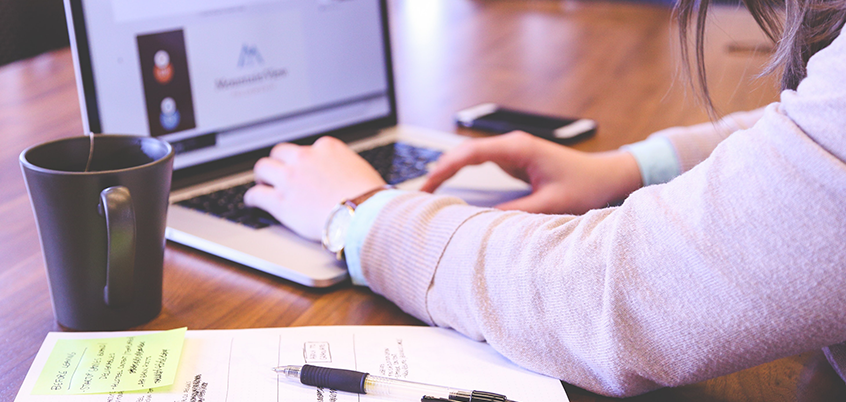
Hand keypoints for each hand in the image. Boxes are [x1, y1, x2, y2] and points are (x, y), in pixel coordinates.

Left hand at [244, 136, 385, 240]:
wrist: (364, 215)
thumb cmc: (370, 198)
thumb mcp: (360, 170)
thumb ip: (344, 167)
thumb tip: (345, 176)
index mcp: (327, 148)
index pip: (307, 148)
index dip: (303, 160)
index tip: (302, 168)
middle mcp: (305, 158)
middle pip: (280, 152)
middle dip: (278, 162)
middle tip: (278, 173)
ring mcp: (290, 178)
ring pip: (263, 168)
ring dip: (262, 176)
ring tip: (263, 184)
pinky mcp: (281, 201)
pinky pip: (256, 194)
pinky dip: (252, 198)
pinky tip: (253, 202)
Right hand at [420, 131, 641, 214]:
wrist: (607, 176)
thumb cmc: (586, 186)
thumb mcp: (551, 204)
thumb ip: (516, 212)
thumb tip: (482, 222)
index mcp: (518, 148)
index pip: (470, 153)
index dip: (444, 168)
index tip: (427, 185)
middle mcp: (512, 145)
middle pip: (464, 153)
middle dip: (440, 170)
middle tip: (419, 194)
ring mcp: (513, 151)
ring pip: (470, 157)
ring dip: (449, 171)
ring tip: (428, 192)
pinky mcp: (515, 161)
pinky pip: (481, 164)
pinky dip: (462, 174)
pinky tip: (450, 187)